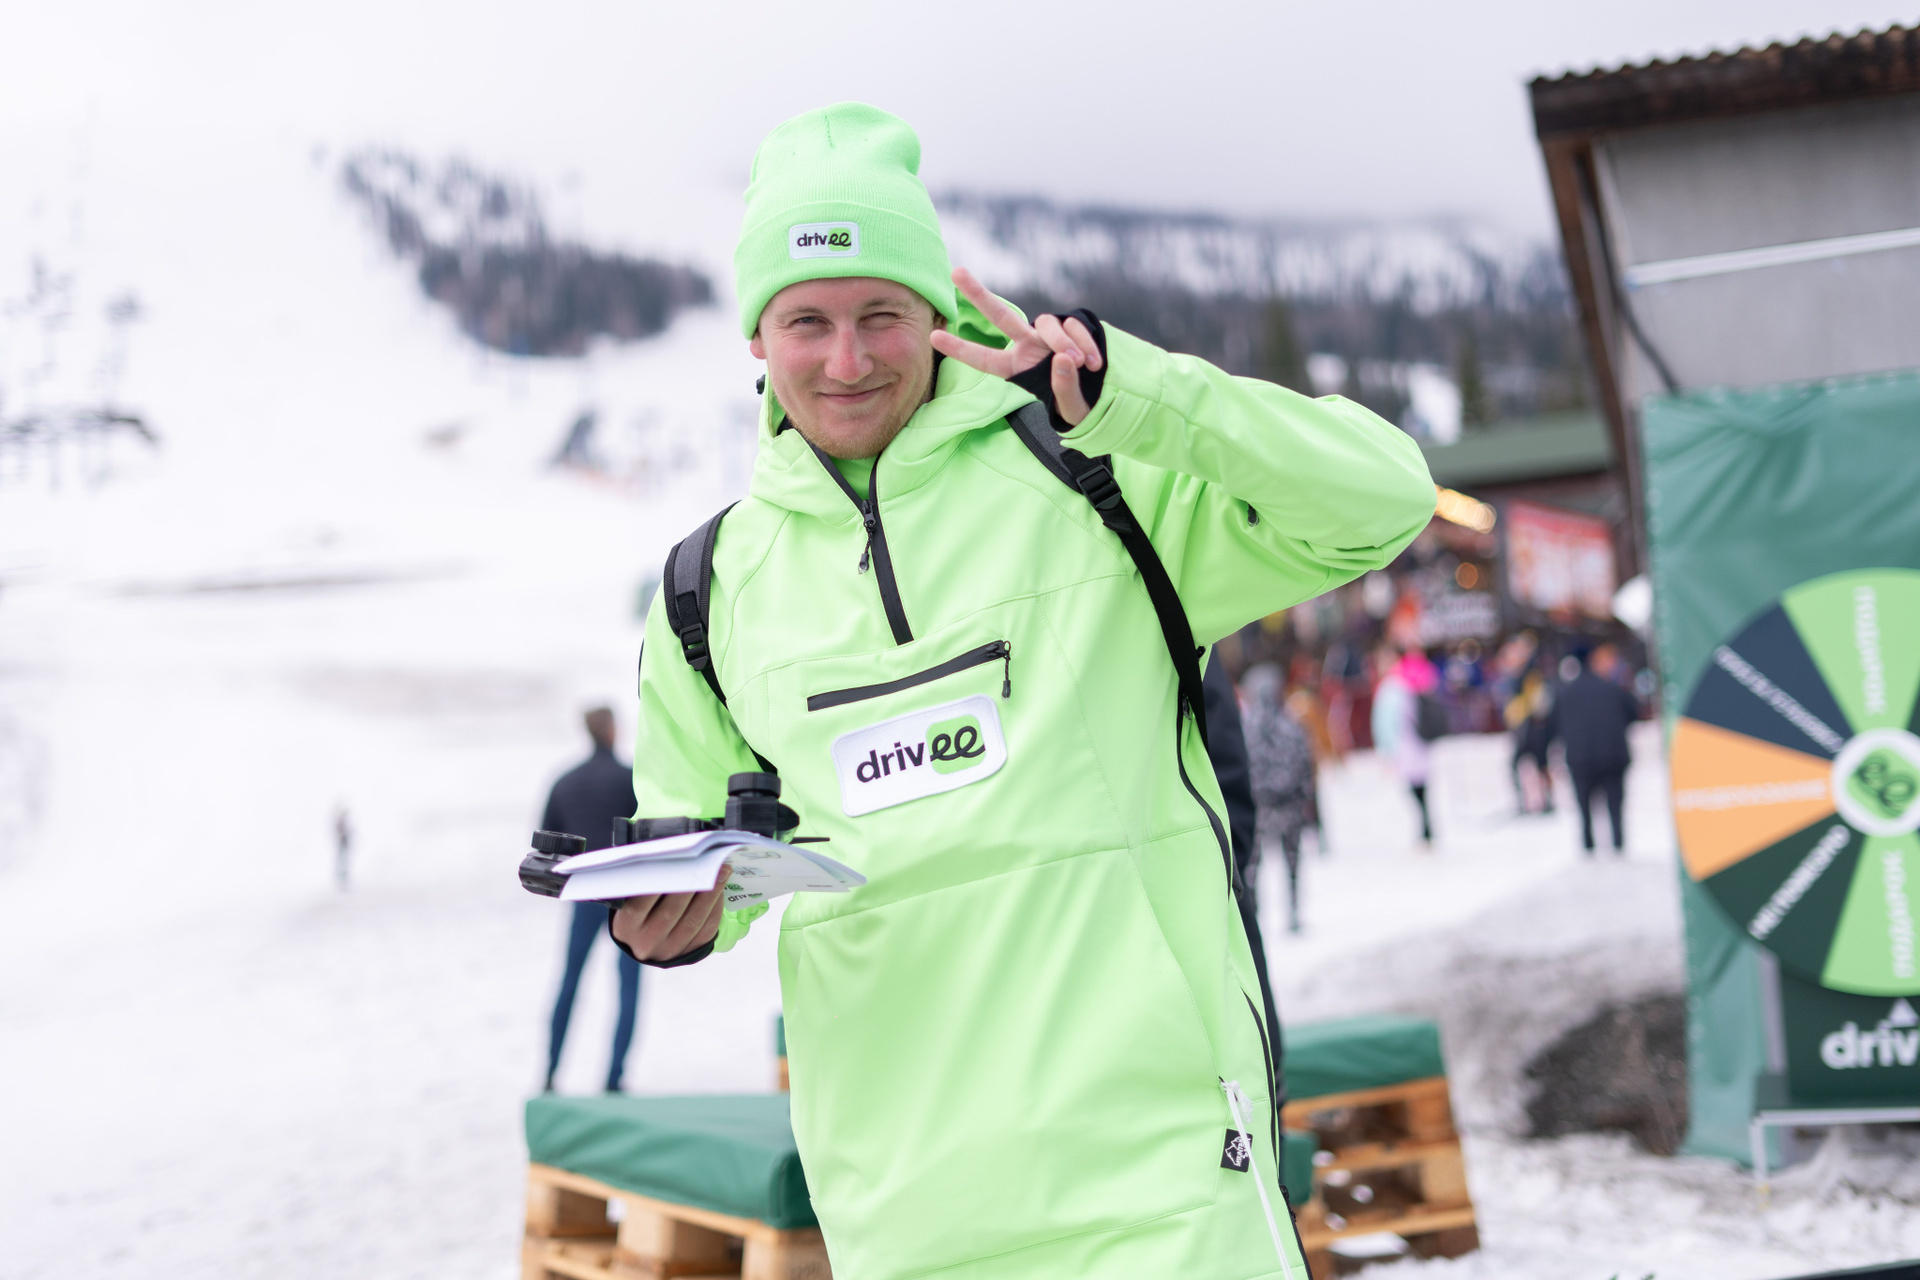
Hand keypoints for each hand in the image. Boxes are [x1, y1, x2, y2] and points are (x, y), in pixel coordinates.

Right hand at [610, 864, 727, 960]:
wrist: (647, 942)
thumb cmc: (639, 908)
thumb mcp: (631, 899)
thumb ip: (644, 882)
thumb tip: (671, 857)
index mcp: (625, 928)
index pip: (639, 904)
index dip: (658, 883)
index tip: (674, 860)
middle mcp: (645, 942)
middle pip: (670, 912)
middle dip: (690, 884)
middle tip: (706, 862)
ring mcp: (669, 950)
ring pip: (693, 920)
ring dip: (710, 893)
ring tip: (722, 870)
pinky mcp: (689, 953)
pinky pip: (706, 929)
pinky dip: (715, 907)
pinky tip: (721, 889)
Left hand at [929, 267, 1103, 425]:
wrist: (1104, 393)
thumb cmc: (1078, 403)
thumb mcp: (1070, 407)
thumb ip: (1065, 387)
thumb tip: (1064, 358)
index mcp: (1017, 368)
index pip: (985, 359)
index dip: (960, 349)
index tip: (933, 336)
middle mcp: (1027, 346)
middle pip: (1001, 316)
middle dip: (978, 294)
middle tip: (956, 271)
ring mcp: (1048, 334)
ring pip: (1048, 324)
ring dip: (1065, 343)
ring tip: (1082, 365)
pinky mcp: (1070, 325)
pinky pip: (1074, 327)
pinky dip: (1085, 343)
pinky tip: (1095, 363)